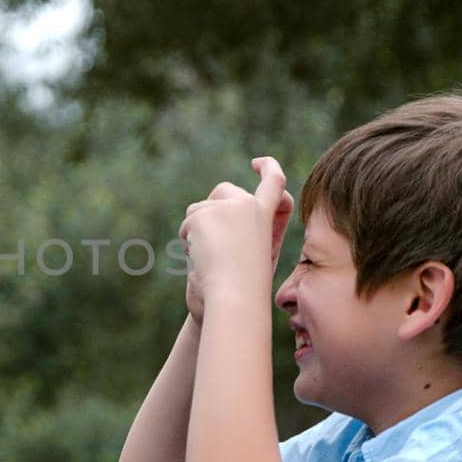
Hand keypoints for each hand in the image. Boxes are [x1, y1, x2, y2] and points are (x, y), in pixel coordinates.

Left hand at [180, 157, 292, 311]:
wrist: (234, 298)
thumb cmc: (245, 286)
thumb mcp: (256, 256)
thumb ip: (246, 232)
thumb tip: (223, 218)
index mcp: (266, 216)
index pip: (274, 184)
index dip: (268, 168)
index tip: (257, 162)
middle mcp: (249, 205)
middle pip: (223, 190)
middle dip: (211, 207)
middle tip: (212, 241)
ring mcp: (227, 206)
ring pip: (199, 209)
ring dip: (198, 231)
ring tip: (212, 258)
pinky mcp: (205, 213)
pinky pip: (188, 223)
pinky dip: (188, 240)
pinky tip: (201, 258)